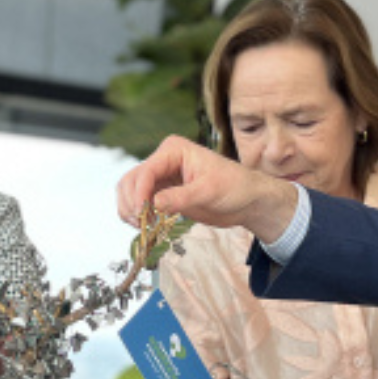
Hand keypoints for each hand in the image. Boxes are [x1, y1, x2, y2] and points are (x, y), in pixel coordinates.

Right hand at [116, 136, 297, 241]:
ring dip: (130, 210)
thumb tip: (155, 204)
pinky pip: (139, 203)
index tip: (142, 213)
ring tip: (144, 228)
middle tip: (142, 224)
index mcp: (174, 150)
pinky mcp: (162, 193)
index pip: (147, 170)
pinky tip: (146, 227)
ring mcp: (160, 177)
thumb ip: (181, 197)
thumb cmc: (235, 187)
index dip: (140, 193)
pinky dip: (137, 215)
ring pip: (130, 192)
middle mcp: (163, 160)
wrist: (246, 201)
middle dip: (132, 202)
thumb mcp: (209, 191)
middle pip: (132, 180)